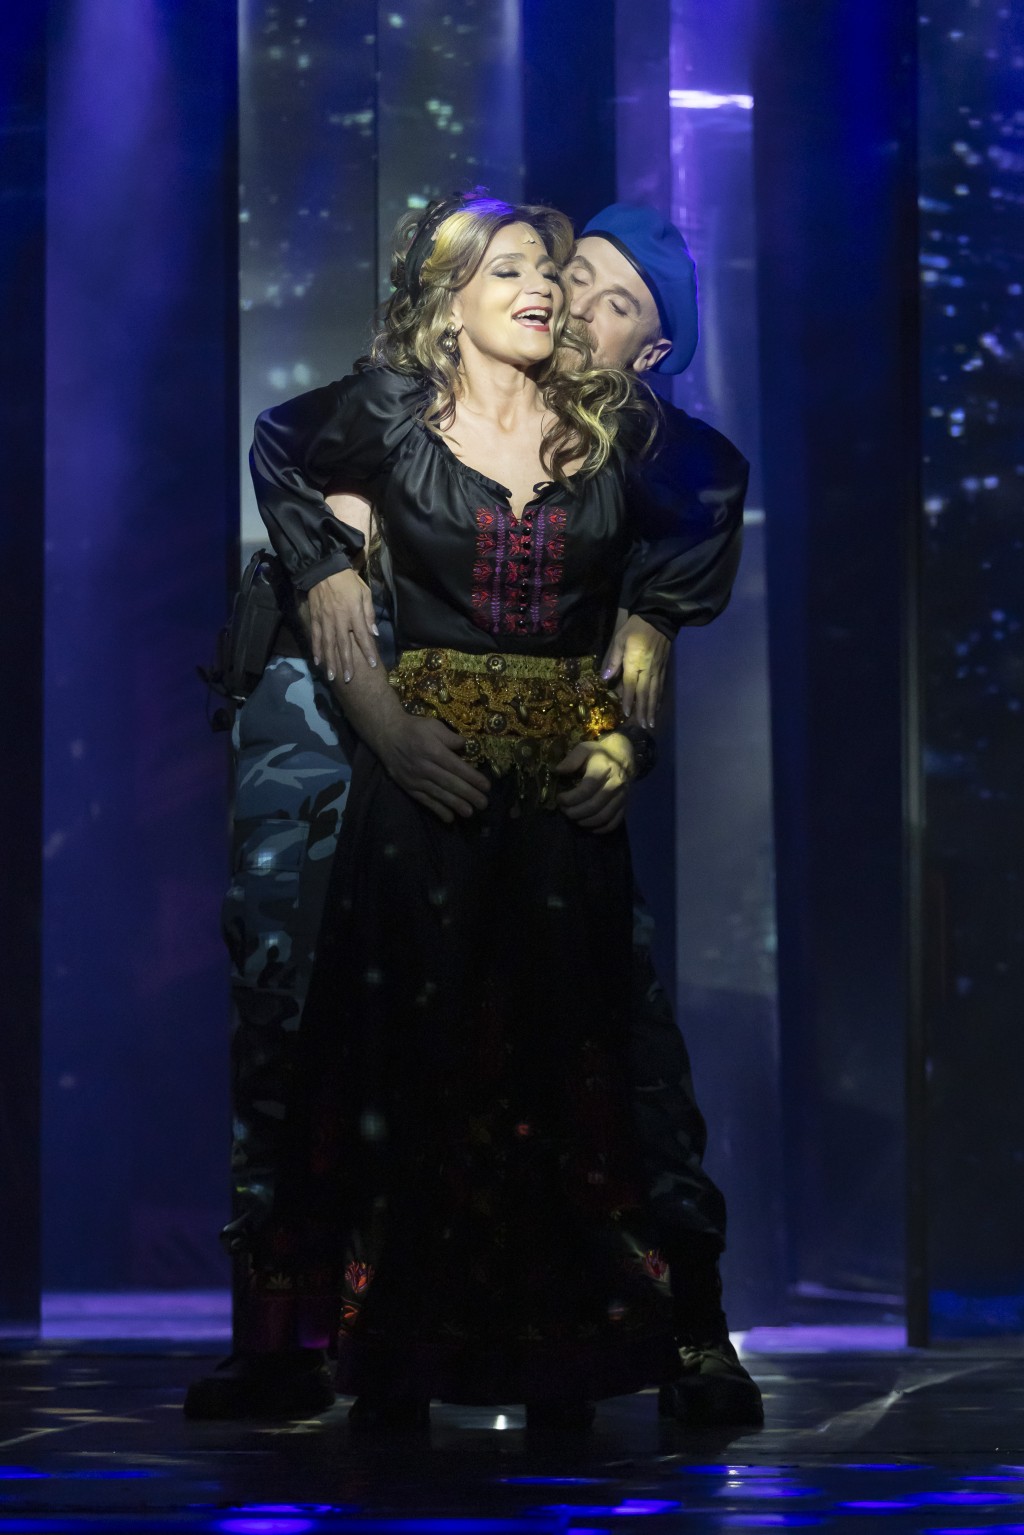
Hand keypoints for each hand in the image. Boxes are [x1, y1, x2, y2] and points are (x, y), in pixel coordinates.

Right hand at [308, 568, 379, 682]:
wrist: (323, 569)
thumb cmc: (347, 580)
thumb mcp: (364, 592)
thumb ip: (369, 614)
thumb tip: (374, 633)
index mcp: (353, 613)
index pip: (362, 636)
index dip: (368, 651)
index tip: (373, 665)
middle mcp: (339, 619)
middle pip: (344, 645)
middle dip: (347, 664)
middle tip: (350, 680)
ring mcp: (325, 620)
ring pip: (328, 645)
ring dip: (331, 662)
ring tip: (332, 677)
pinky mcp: (315, 618)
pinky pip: (316, 637)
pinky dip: (317, 650)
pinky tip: (318, 662)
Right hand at [378, 713, 490, 823]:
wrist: (386, 735)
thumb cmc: (414, 728)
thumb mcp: (433, 725)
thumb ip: (450, 737)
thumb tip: (466, 745)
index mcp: (433, 751)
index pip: (457, 767)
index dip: (473, 778)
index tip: (486, 786)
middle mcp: (425, 767)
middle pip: (450, 783)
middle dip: (469, 794)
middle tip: (484, 804)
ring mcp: (416, 779)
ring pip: (439, 794)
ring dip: (455, 805)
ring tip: (470, 813)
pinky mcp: (409, 787)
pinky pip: (425, 801)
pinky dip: (437, 810)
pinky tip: (449, 818)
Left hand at [554, 732, 634, 833]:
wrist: (623, 757)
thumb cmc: (600, 754)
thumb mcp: (584, 749)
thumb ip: (571, 759)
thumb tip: (558, 771)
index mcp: (604, 769)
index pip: (586, 790)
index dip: (570, 798)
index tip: (560, 798)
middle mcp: (615, 785)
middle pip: (593, 806)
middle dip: (574, 812)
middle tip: (564, 810)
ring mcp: (622, 797)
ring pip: (603, 817)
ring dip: (585, 821)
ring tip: (573, 817)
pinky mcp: (625, 806)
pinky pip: (613, 823)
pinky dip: (600, 829)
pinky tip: (588, 825)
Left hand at [601, 614, 669, 728]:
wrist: (659, 618)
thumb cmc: (635, 628)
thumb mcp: (619, 640)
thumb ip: (613, 660)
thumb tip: (604, 678)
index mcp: (635, 663)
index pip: (631, 685)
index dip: (628, 700)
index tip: (626, 714)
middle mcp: (648, 670)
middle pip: (645, 694)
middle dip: (644, 711)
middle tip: (644, 727)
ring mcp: (657, 670)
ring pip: (655, 693)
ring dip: (653, 709)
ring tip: (651, 723)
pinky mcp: (664, 667)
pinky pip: (662, 686)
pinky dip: (659, 699)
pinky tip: (657, 707)